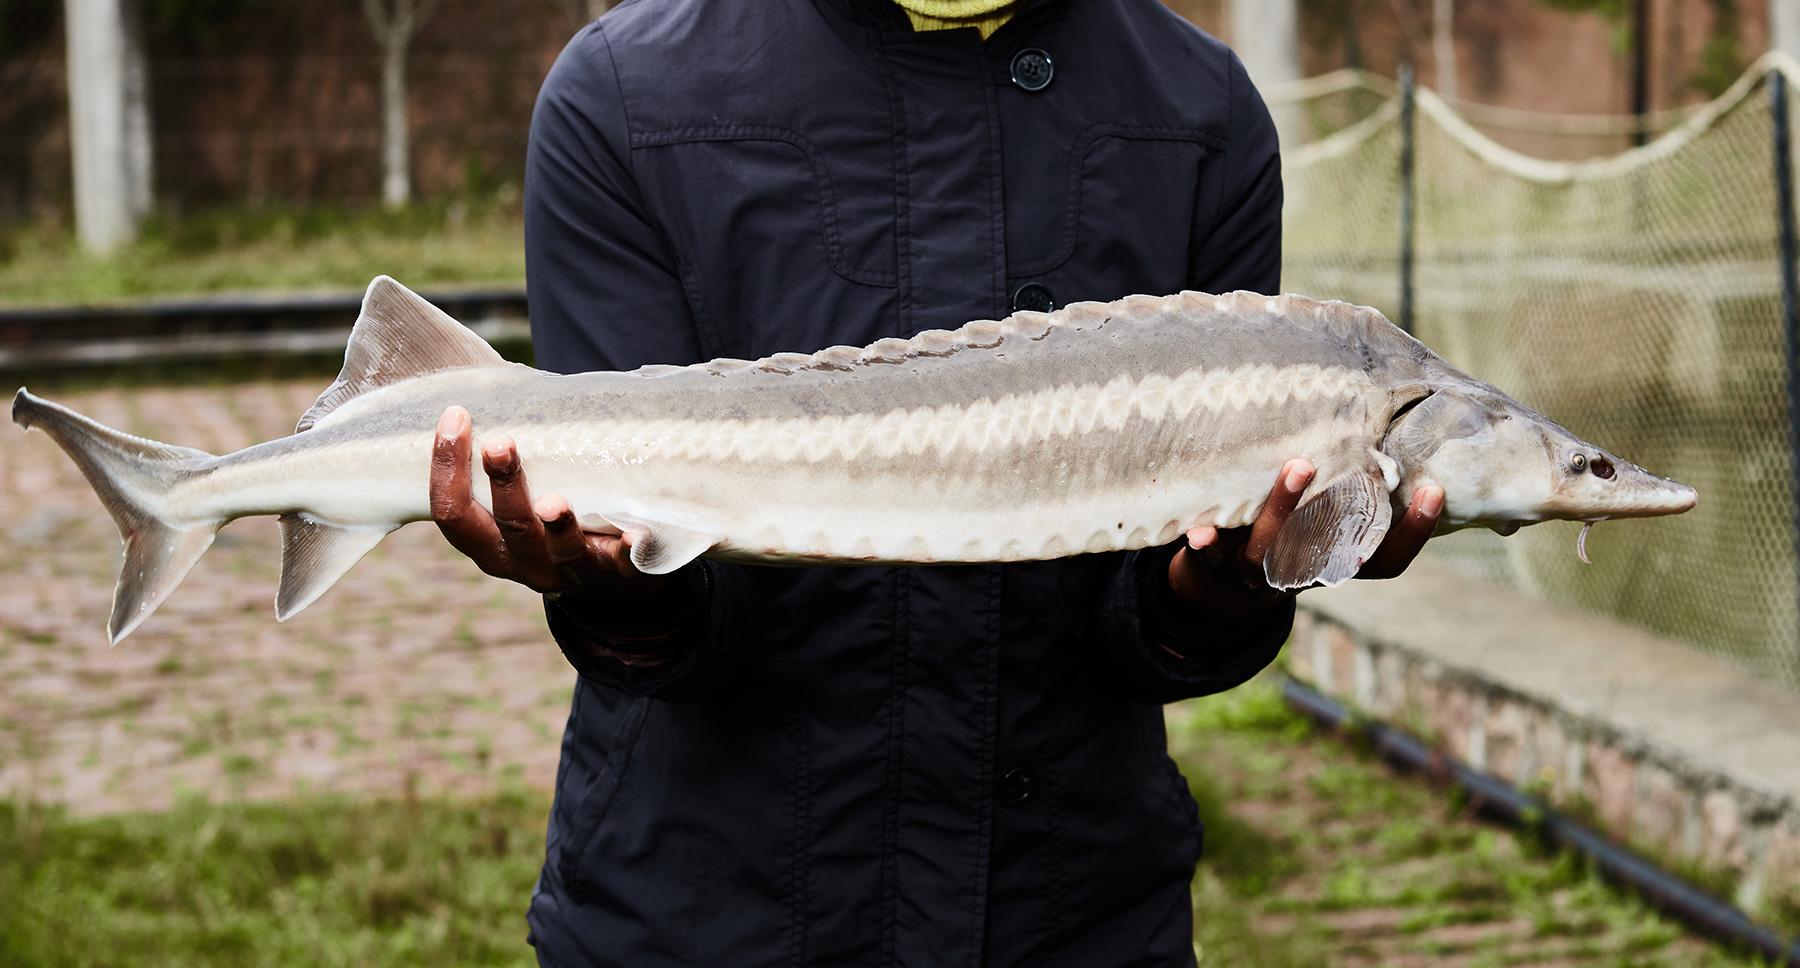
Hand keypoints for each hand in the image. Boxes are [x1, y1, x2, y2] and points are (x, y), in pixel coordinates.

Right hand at [429, 406, 659, 596]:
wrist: (611, 581)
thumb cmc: (551, 524)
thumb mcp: (520, 501)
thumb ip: (508, 458)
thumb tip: (499, 379)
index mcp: (491, 545)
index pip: (453, 514)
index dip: (446, 468)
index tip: (456, 415)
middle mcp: (527, 563)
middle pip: (508, 528)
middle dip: (503, 486)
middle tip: (500, 443)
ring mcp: (573, 571)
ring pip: (560, 550)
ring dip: (558, 524)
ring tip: (554, 502)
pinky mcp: (619, 574)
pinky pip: (625, 566)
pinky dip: (629, 551)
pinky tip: (636, 534)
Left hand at [1167, 459, 1443, 616]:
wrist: (1215, 588)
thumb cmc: (1279, 535)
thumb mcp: (1314, 519)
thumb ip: (1341, 486)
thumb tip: (1384, 417)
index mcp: (1331, 563)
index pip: (1385, 560)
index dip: (1413, 532)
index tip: (1435, 489)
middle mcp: (1297, 572)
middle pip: (1328, 554)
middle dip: (1350, 514)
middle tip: (1366, 465)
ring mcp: (1254, 570)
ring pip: (1269, 549)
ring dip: (1284, 509)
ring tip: (1299, 465)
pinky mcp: (1212, 563)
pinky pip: (1208, 557)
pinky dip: (1206, 544)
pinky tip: (1200, 532)